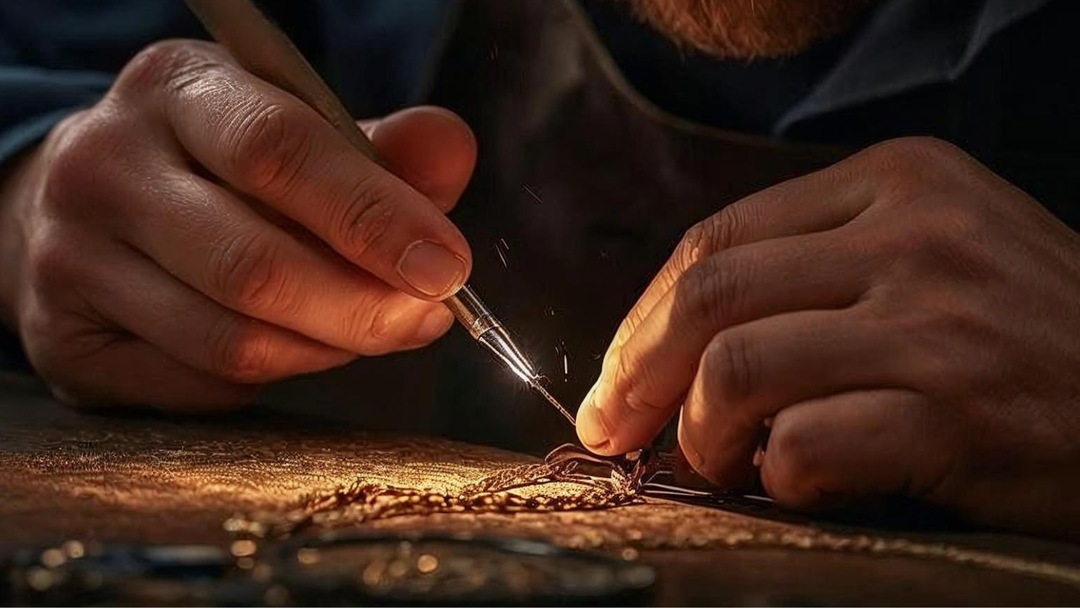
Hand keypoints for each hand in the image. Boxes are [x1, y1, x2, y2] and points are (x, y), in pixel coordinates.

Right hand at [0, 40, 475, 408]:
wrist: (96, 207)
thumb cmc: (225, 170)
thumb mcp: (301, 131)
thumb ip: (384, 150)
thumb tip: (451, 153)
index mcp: (177, 90)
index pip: (279, 152)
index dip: (372, 218)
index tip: (445, 268)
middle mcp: (106, 166)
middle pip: (254, 265)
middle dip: (363, 307)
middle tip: (424, 319)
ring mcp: (71, 258)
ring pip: (233, 341)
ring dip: (327, 349)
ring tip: (365, 329)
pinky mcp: (67, 341)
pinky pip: (203, 386)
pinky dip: (274, 378)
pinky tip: (293, 347)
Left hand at [577, 137, 1079, 539]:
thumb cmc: (1031, 337)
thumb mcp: (933, 256)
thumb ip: (815, 274)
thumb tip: (672, 344)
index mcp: (896, 182)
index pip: (717, 240)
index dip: (642, 317)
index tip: (616, 375)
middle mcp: (913, 235)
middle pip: (708, 298)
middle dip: (637, 374)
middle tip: (616, 428)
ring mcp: (936, 322)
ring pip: (736, 371)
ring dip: (704, 434)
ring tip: (724, 463)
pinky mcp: (956, 413)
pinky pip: (802, 444)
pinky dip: (776, 477)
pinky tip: (799, 485)